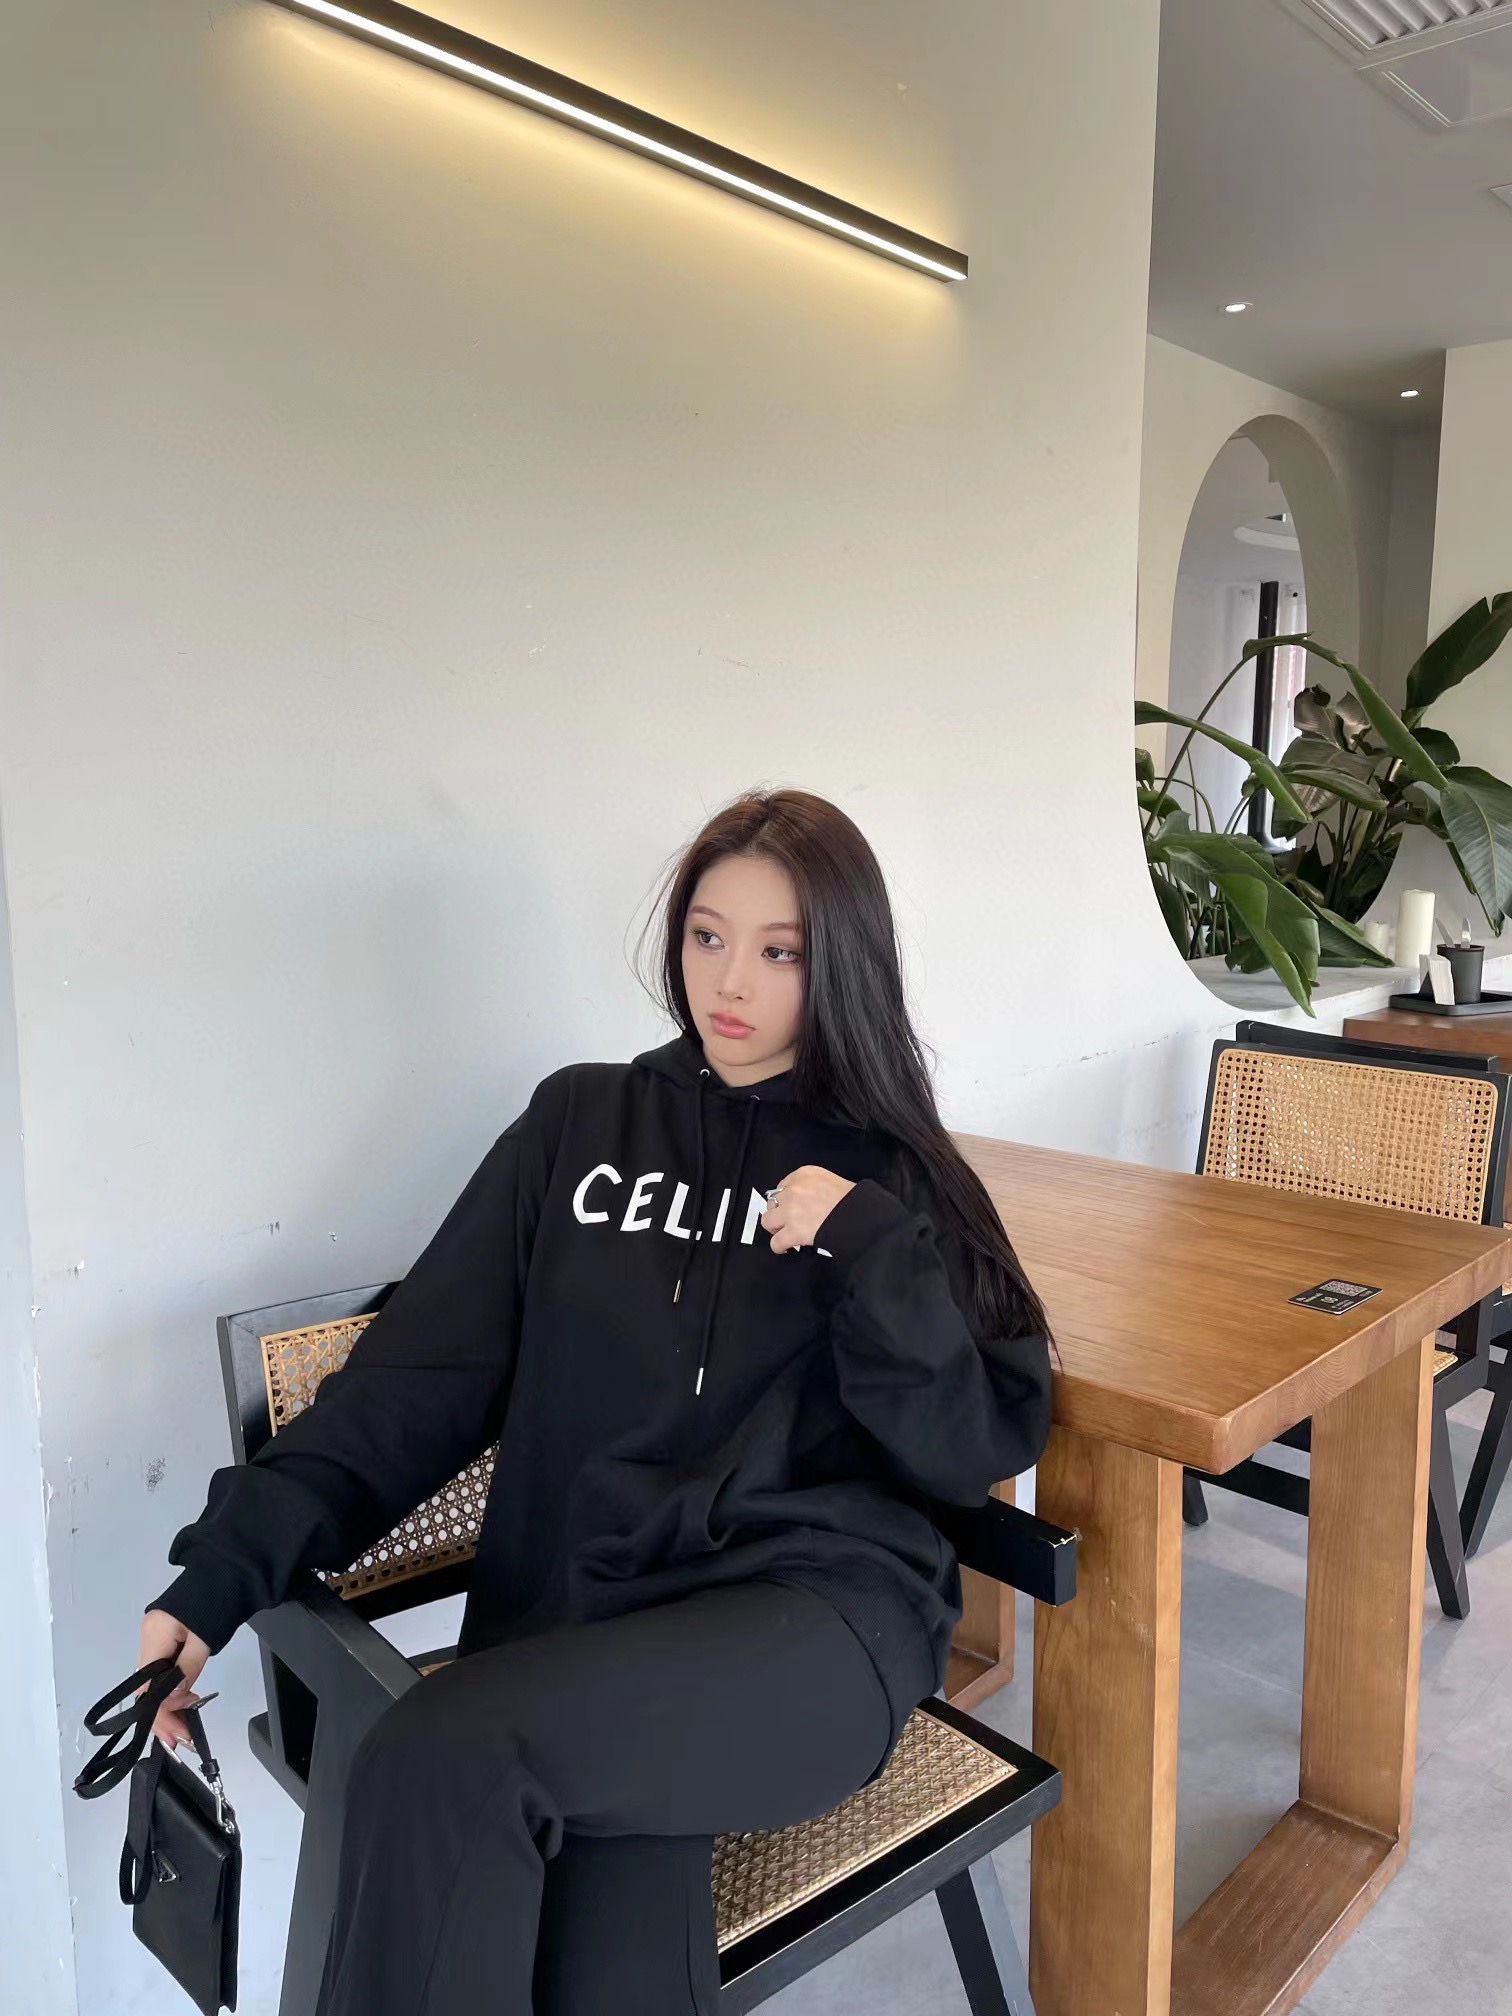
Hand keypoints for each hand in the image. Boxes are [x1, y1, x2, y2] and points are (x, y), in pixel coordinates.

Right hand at [137, 1609, 211, 1750]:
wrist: (227, 1569)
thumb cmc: (218, 1599)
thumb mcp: (205, 1638)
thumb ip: (187, 1668)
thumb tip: (175, 1698)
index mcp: (155, 1633)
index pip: (147, 1685)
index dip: (159, 1713)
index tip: (177, 1732)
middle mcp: (148, 1636)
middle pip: (146, 1687)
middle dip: (163, 1715)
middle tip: (183, 1736)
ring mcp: (154, 1636)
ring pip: (153, 1682)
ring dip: (168, 1705)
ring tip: (185, 1722)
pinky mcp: (164, 1637)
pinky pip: (161, 1670)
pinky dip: (170, 1688)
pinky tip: (184, 1699)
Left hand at [761, 1165, 854, 1253]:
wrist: (860, 1215)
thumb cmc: (854, 1201)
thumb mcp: (833, 1182)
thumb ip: (816, 1187)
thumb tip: (810, 1200)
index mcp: (805, 1174)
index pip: (784, 1185)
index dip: (785, 1199)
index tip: (789, 1205)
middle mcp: (795, 1190)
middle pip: (773, 1202)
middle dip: (779, 1212)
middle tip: (786, 1220)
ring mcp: (791, 1210)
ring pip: (768, 1221)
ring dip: (776, 1229)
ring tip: (784, 1233)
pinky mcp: (793, 1231)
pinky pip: (775, 1242)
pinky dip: (779, 1247)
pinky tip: (786, 1247)